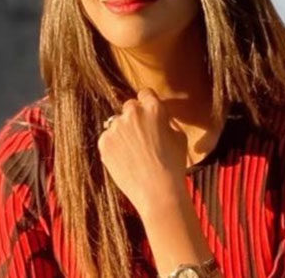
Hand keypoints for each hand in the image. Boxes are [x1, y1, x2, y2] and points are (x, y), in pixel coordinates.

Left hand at [97, 88, 188, 212]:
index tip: (148, 114)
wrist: (157, 192)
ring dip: (123, 132)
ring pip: (117, 123)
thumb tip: (159, 117)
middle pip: (129, 106)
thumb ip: (166, 120)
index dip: (148, 103)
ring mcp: (116, 127)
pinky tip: (126, 160)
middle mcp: (132, 113)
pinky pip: (108, 138)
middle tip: (142, 136)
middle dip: (135, 117)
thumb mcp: (179, 137)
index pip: (145, 93)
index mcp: (154, 108)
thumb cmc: (173, 165)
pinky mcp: (104, 142)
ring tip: (134, 153)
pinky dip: (114, 146)